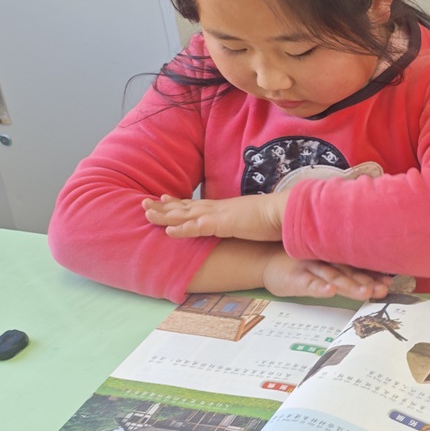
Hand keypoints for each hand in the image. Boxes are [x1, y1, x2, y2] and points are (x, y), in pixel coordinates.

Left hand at [143, 192, 286, 240]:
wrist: (285, 213)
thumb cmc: (275, 218)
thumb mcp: (253, 221)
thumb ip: (245, 222)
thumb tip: (246, 225)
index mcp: (225, 208)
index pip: (197, 204)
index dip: (178, 202)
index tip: (164, 198)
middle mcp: (218, 209)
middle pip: (185, 207)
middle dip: (163, 206)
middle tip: (144, 203)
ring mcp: (218, 216)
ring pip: (184, 215)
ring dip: (164, 215)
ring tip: (146, 214)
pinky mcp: (222, 225)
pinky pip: (197, 228)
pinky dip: (181, 229)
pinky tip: (168, 232)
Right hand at [262, 251, 391, 300]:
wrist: (267, 262)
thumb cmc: (302, 267)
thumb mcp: (325, 268)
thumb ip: (346, 272)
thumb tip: (376, 283)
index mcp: (336, 258)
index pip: (358, 267)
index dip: (374, 275)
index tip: (390, 283)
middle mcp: (327, 260)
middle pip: (350, 271)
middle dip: (367, 282)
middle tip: (383, 290)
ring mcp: (311, 267)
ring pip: (333, 276)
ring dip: (349, 285)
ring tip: (365, 293)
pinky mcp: (296, 277)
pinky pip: (309, 282)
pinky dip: (319, 287)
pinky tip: (329, 291)